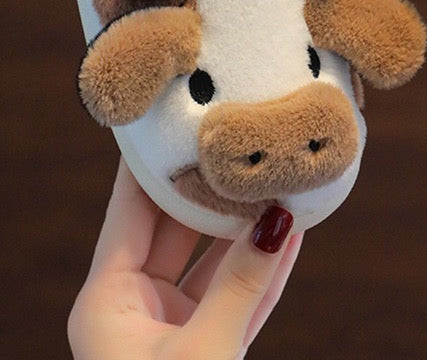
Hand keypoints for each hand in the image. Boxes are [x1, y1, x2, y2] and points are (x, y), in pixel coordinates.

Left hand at [68, 158, 302, 359]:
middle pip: (175, 229)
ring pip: (213, 263)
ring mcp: (172, 328)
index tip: (172, 119)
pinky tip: (291, 238)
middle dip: (211, 190)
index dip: (150, 163)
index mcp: (107, 303)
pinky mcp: (206, 348)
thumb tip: (278, 222)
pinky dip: (264, 273)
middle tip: (240, 145)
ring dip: (247, 232)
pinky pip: (237, 298)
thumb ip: (240, 285)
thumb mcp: (202, 352)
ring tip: (278, 187)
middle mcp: (136, 308)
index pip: (130, 211)